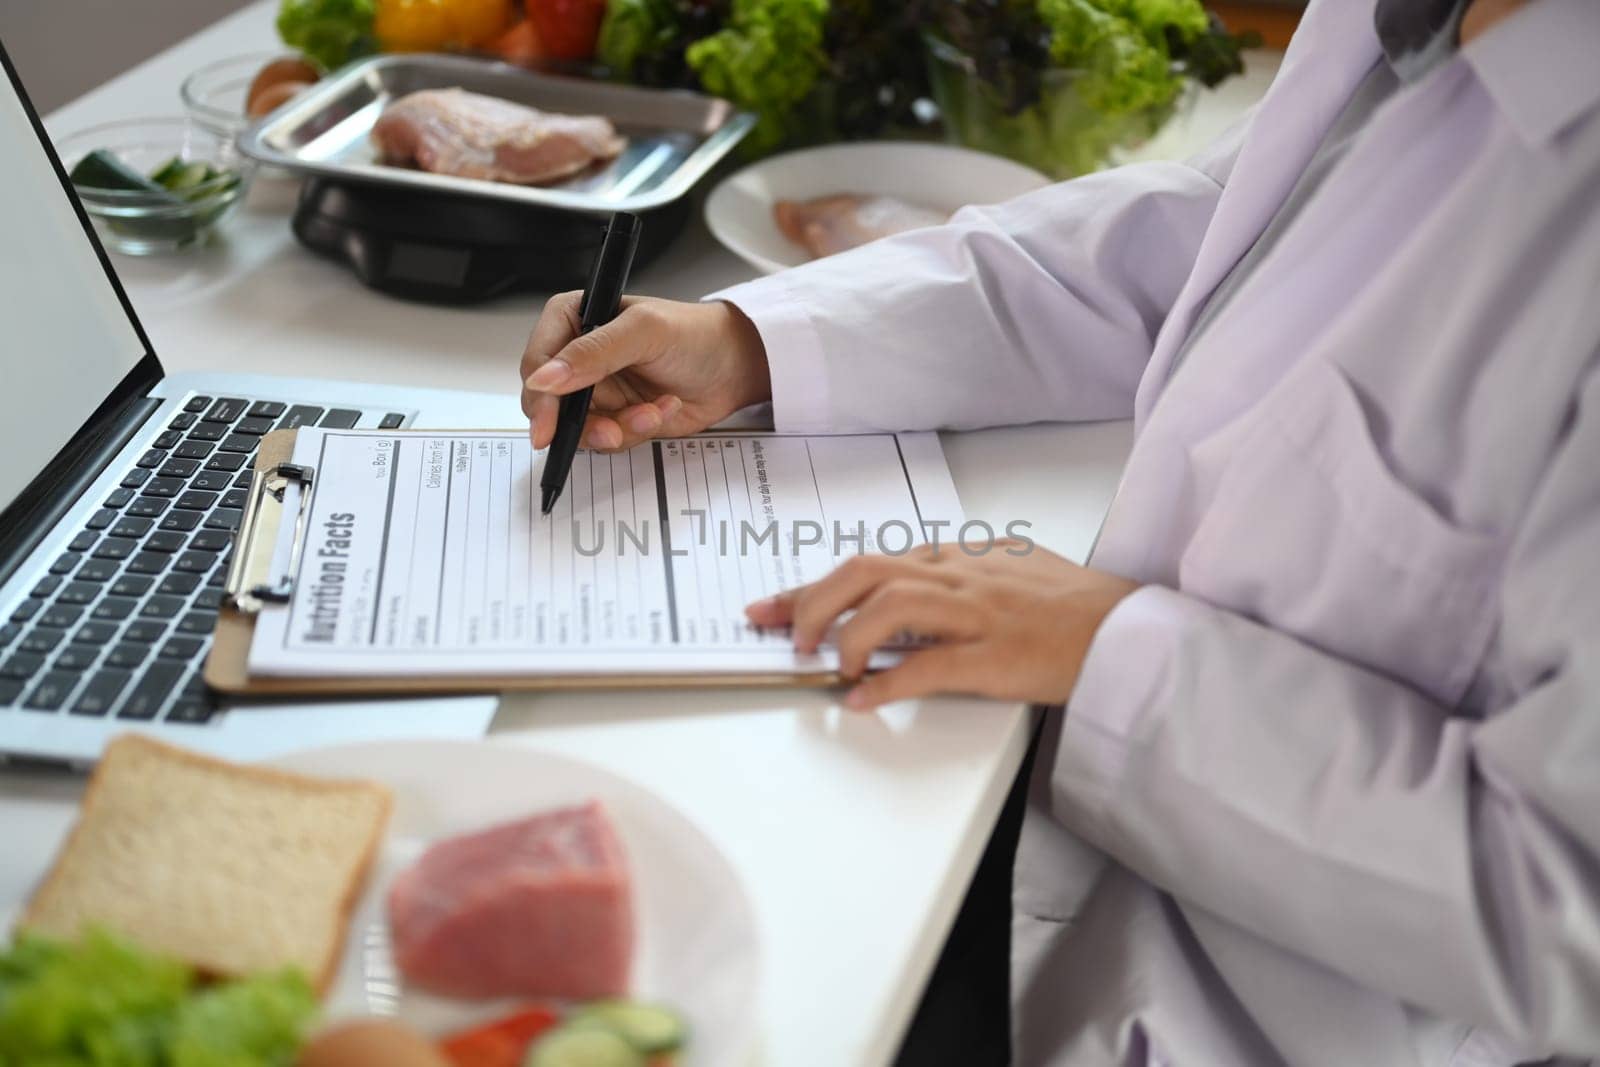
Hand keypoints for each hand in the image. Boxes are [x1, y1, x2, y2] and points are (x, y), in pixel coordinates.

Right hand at [520, 295, 771, 450]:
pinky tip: (661, 411)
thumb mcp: (643, 333)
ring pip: (581, 428)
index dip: (539, 396)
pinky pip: (610, 438)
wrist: (735, 366)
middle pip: (550, 404)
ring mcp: (598, 390)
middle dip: (581, 423)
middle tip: (610, 432)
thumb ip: (593, 353)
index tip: (547, 426)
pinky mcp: (617, 416)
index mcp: (574, 319)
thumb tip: (544, 377)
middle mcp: (579, 356)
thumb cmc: (694, 334)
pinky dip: (637, 431)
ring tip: (651, 413)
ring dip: (617, 428)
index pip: (537, 361)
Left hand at [745, 543, 1139, 709]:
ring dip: (845, 636)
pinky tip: (862, 698)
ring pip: (890, 606)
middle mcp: (962, 576)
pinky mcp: (998, 657)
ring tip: (825, 664)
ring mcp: (980, 615)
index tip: (770, 606)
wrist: (1130, 631)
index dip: (811, 586)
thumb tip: (902, 593)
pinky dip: (887, 682)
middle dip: (813, 601)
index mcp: (960, 557)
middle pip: (865, 572)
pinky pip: (928, 666)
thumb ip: (955, 577)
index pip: (869, 563)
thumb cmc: (1072, 608)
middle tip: (786, 636)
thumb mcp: (1007, 573)